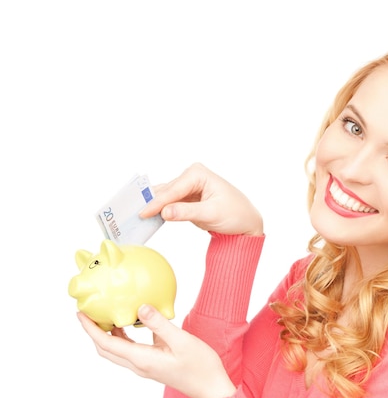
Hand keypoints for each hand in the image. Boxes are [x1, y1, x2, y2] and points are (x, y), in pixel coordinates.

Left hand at [77, 305, 236, 397]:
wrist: (211, 387)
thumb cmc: (200, 367)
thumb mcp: (181, 341)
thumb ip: (159, 323)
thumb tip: (140, 307)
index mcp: (142, 360)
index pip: (106, 344)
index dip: (91, 329)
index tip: (81, 313)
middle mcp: (139, 364)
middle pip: (106, 349)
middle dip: (94, 331)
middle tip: (88, 312)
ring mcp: (145, 365)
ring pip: (118, 350)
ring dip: (108, 334)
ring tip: (107, 314)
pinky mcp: (153, 363)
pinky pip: (131, 349)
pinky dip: (125, 336)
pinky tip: (134, 322)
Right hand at [140, 162, 262, 235]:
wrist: (245, 222)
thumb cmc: (235, 214)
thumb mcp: (212, 214)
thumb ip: (187, 212)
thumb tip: (165, 212)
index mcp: (199, 174)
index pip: (174, 189)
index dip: (157, 202)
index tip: (143, 213)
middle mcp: (191, 176)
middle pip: (166, 191)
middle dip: (151, 203)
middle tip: (132, 213)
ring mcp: (187, 187)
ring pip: (165, 196)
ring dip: (152, 206)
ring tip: (135, 215)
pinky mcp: (186, 198)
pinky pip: (168, 204)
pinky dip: (159, 211)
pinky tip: (147, 217)